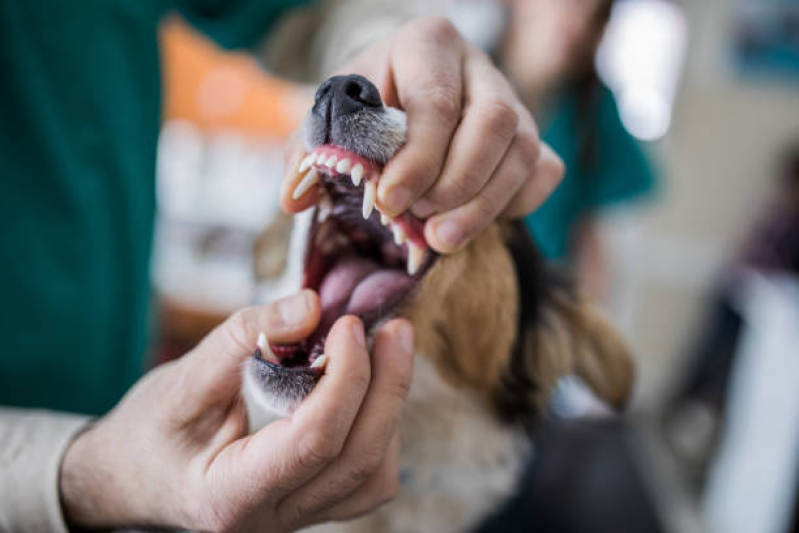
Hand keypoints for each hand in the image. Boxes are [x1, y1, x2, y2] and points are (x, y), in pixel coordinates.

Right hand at [59, 290, 413, 531]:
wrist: (127, 478)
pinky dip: (380, 431)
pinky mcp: (309, 504)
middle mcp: (271, 520)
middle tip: (394, 329)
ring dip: (389, 411)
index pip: (314, 441)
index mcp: (230, 495)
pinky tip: (369, 390)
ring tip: (385, 354)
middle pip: (359, 459)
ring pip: (373, 477)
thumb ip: (244, 338)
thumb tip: (312, 306)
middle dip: (387, 387)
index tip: (350, 324)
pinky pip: (366, 479)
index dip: (345, 377)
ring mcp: (295, 519)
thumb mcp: (181, 378)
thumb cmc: (147, 431)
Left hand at [282, 16, 563, 253]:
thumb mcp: (329, 120)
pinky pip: (544, 171)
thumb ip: (309, 153)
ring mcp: (512, 102)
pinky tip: (476, 222)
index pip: (437, 99)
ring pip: (524, 150)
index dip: (418, 157)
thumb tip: (293, 198)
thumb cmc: (363, 109)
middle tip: (423, 225)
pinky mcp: (530, 138)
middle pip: (496, 121)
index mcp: (426, 45)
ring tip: (442, 238)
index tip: (390, 202)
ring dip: (485, 204)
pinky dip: (518, 203)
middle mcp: (478, 68)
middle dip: (459, 183)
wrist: (397, 100)